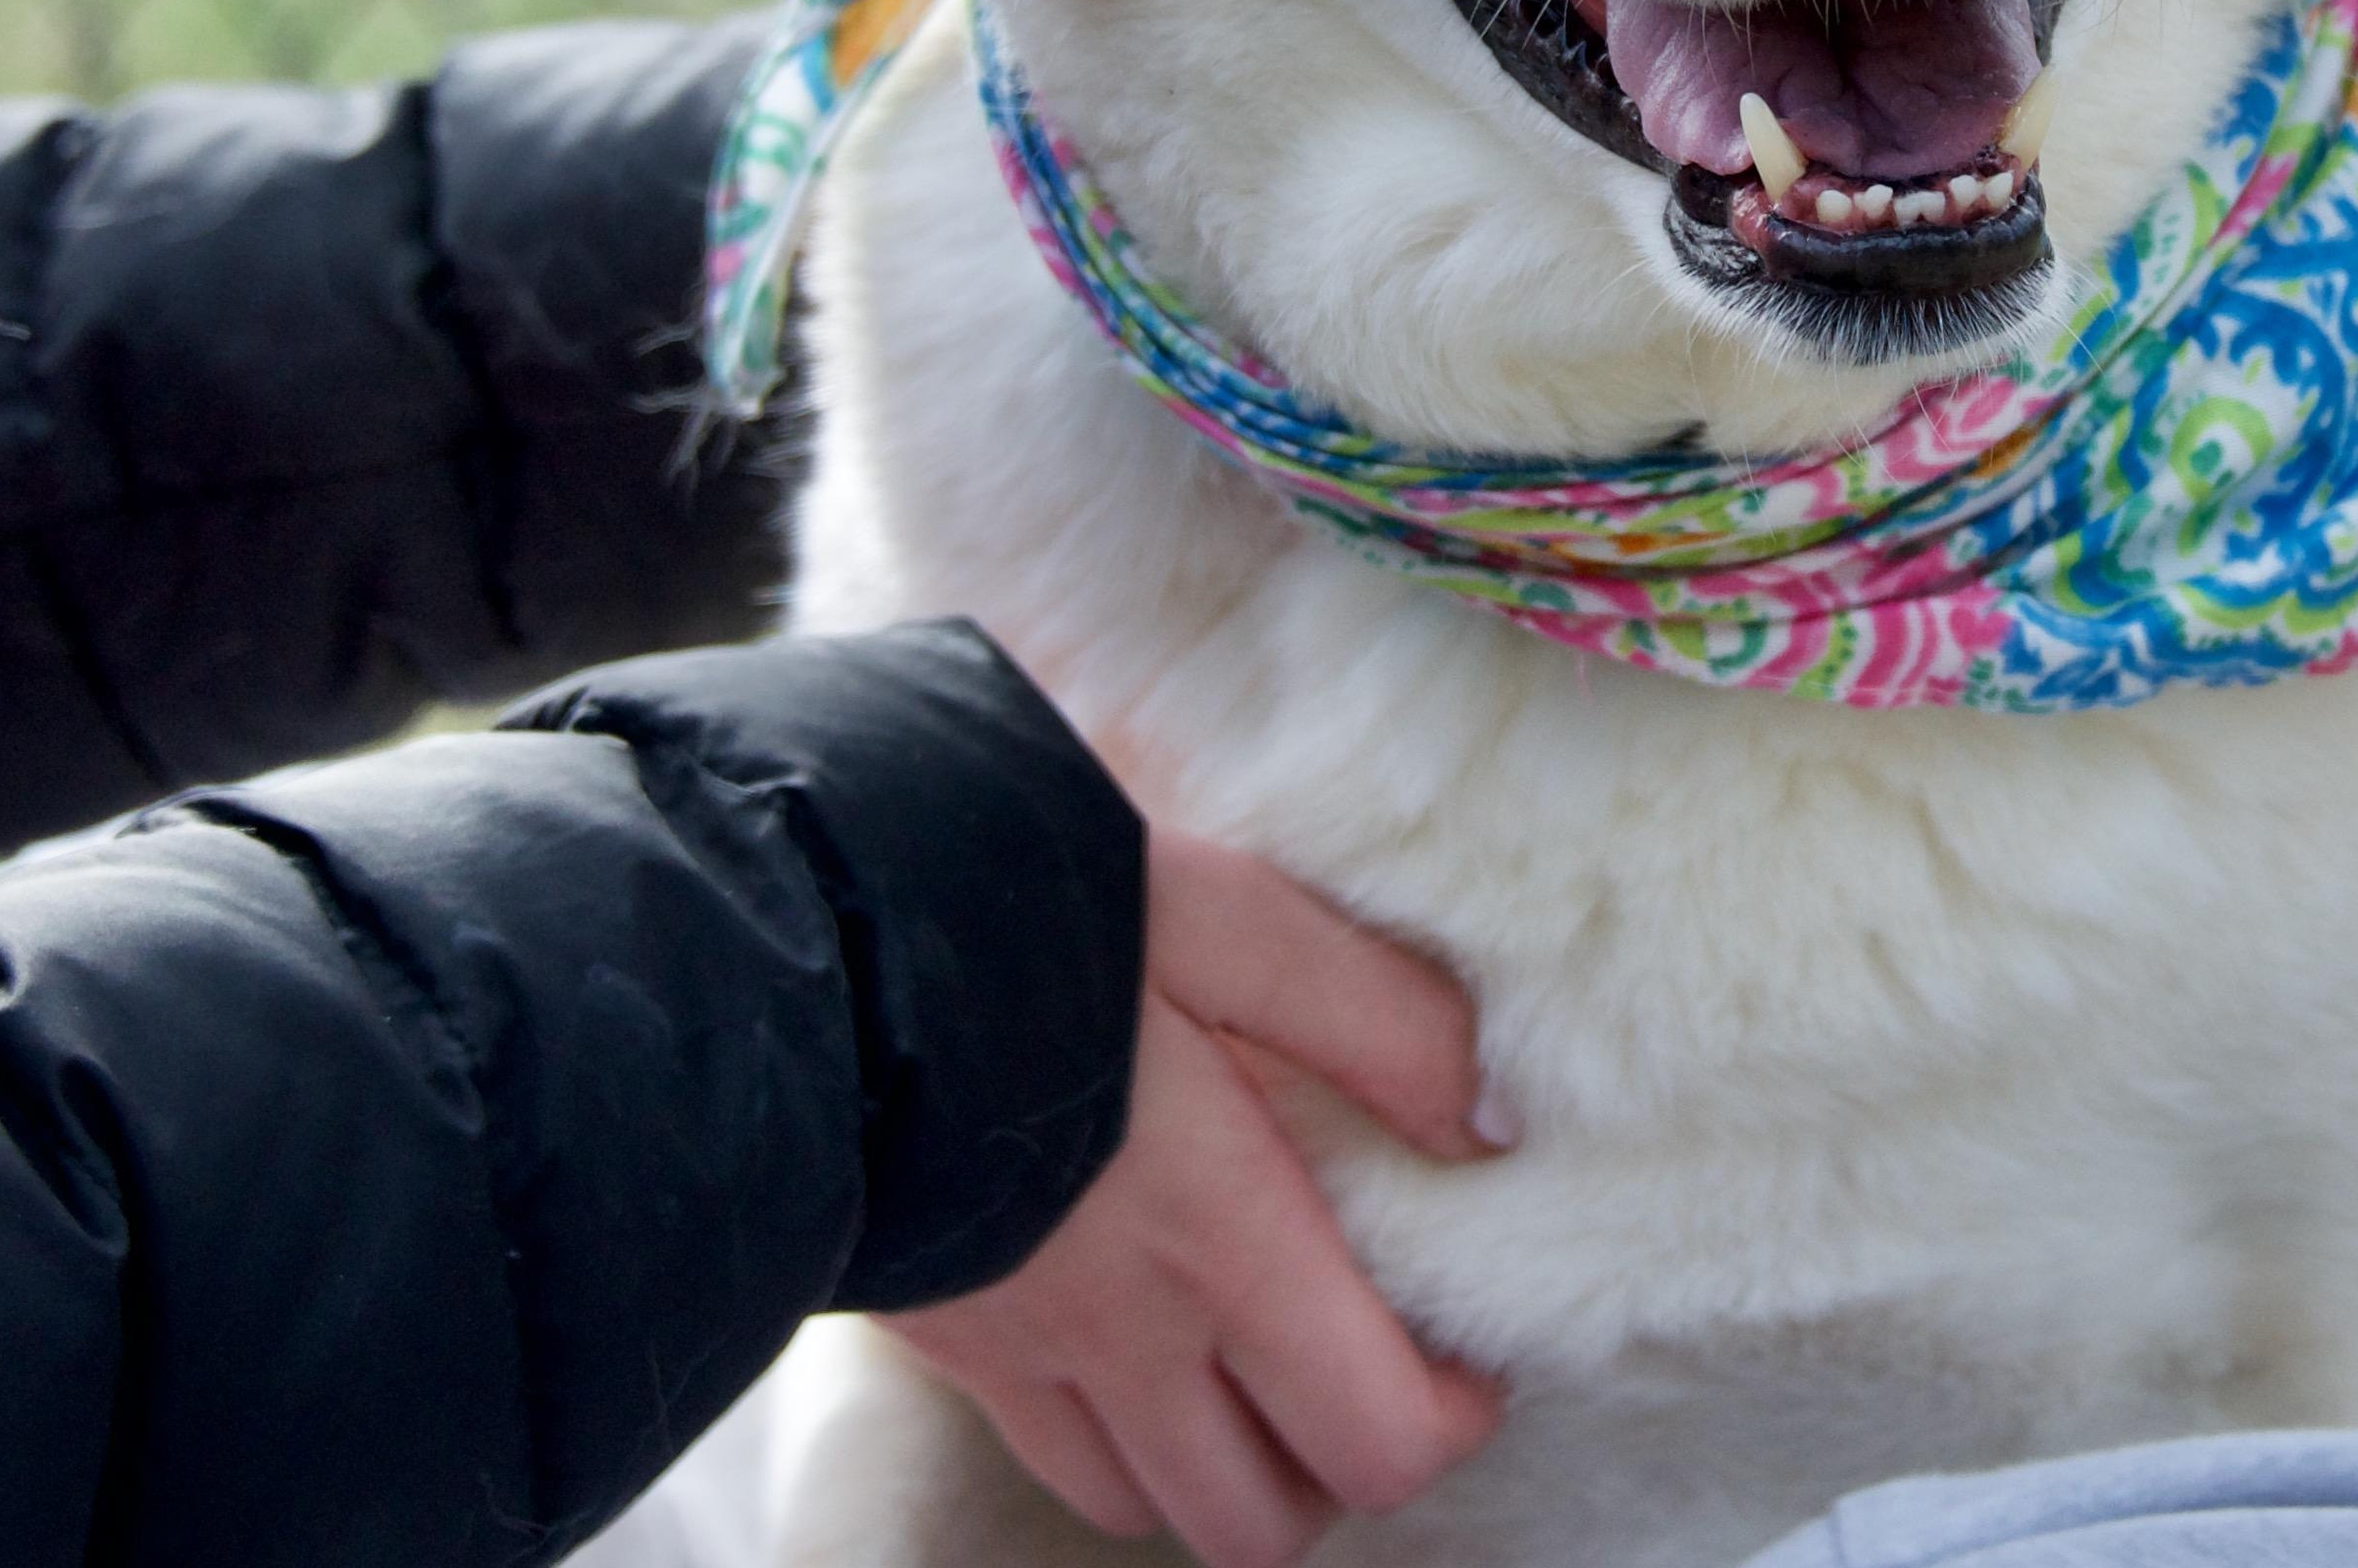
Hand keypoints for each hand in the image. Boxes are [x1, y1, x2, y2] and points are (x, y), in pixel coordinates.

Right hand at [889, 827, 1511, 1565]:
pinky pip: (1050, 1453)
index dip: (1449, 1415)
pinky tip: (1133, 1318)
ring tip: (1255, 1341)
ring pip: (1149, 1506)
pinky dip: (1115, 1431)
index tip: (1463, 1342)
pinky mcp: (943, 1337)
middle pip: (1264, 1522)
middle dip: (1338, 1464)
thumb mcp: (1238, 917)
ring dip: (1222, 1457)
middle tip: (1364, 1348)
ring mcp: (1020, 1356)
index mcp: (1218, 1245)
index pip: (1376, 1441)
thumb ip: (1383, 1021)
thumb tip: (1487, 1124)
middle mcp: (1124, 1338)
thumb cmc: (1037, 917)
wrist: (804, 948)